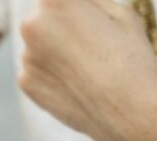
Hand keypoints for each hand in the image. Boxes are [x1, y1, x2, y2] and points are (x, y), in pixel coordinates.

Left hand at [18, 0, 156, 140]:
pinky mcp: (26, 83)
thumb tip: (76, 4)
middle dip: (63, 19)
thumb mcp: (119, 11)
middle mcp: (31, 25)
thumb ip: (91, 1)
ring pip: (41, 41)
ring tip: (88, 62)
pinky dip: (53, 70)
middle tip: (91, 37)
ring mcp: (26, 57)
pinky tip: (77, 81)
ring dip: (57, 44)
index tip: (91, 23)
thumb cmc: (130, 56)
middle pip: (45, 12)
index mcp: (54, 0)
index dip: (80, 6)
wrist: (126, 113)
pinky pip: (38, 67)